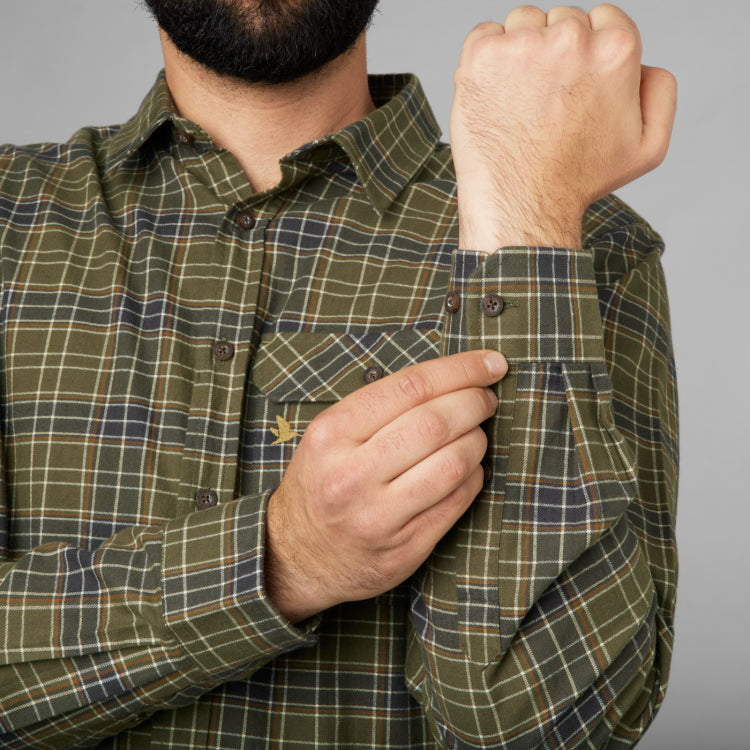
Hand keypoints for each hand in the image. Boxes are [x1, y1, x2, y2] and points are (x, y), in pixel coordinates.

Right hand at [264, 349, 507, 621]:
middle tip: (486, 399)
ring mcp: (378, 517)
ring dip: (478, 440)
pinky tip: (469, 467)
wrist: (296, 556)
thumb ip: (380, 407)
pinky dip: (474, 476)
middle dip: (475, 403)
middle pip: (436, 423)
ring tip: (476, 434)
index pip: (410, 387)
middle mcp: (352, 475)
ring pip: (454, 463)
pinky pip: (457, 501)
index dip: (460, 370)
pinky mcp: (404, 548)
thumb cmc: (320, 484)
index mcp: (332, 434)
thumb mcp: (328, 436)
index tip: (489, 363)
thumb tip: (451, 379)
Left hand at [450, 4, 676, 251]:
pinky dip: (488, 60)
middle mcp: (570, 38)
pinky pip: (486, 34)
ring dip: (521, 53)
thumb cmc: (578, 181)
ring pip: (524, 24)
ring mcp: (522, 45)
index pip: (602, 19)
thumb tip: (644, 64)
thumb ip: (661, 92)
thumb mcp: (648, 146)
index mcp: (616, 49)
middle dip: (555, 53)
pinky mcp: (482, 56)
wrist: (522, 204)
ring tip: (521, 102)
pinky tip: (496, 96)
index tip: (575, 86)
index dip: (588, 54)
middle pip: (562, 20)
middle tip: (547, 102)